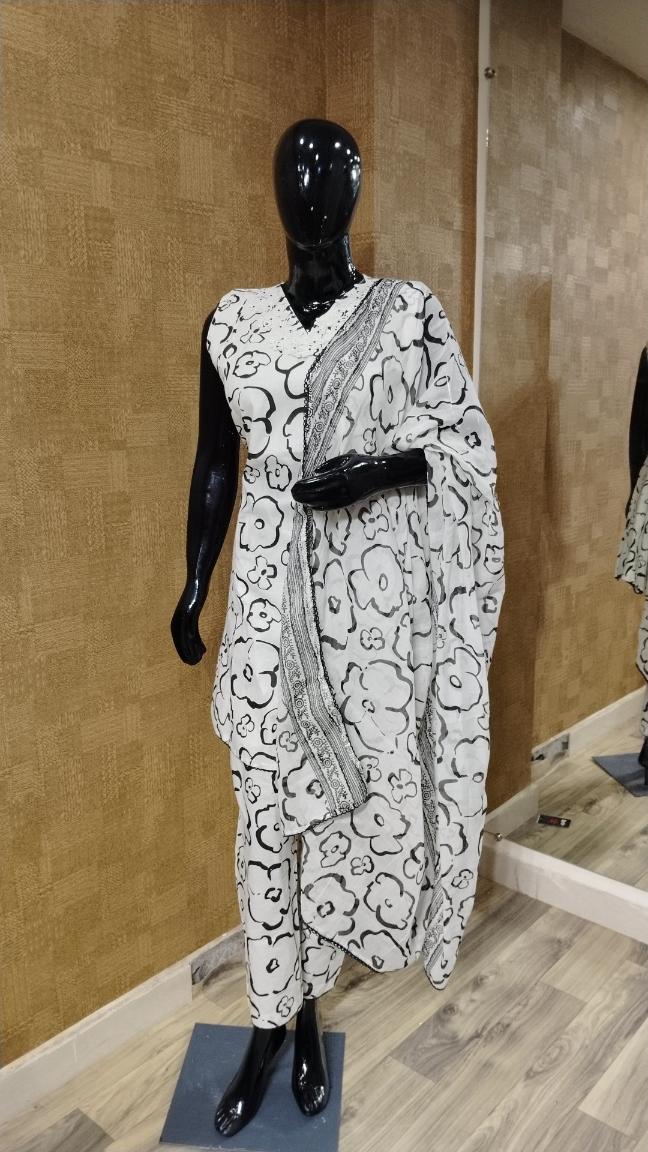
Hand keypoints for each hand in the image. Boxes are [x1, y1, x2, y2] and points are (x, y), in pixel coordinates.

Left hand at [171, 593, 205, 664]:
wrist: (197, 579)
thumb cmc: (196, 590)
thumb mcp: (193, 604)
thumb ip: (192, 612)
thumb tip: (194, 618)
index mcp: (177, 617)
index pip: (178, 637)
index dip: (183, 648)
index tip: (190, 657)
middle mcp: (178, 617)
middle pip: (179, 639)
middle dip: (185, 652)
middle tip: (192, 663)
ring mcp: (183, 615)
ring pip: (185, 638)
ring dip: (190, 650)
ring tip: (197, 661)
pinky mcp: (190, 613)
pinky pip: (192, 631)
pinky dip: (195, 642)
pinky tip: (202, 650)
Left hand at [291, 449, 426, 509]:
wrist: (382, 473)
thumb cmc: (363, 463)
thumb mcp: (347, 458)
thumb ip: (330, 464)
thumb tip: (315, 472)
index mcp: (342, 473)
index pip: (319, 481)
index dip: (307, 485)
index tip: (296, 485)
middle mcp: (344, 486)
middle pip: (320, 492)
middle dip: (305, 494)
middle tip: (294, 494)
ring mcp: (348, 495)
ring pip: (325, 501)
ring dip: (311, 501)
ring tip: (300, 501)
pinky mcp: (351, 501)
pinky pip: (334, 506)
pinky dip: (322, 506)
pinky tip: (313, 506)